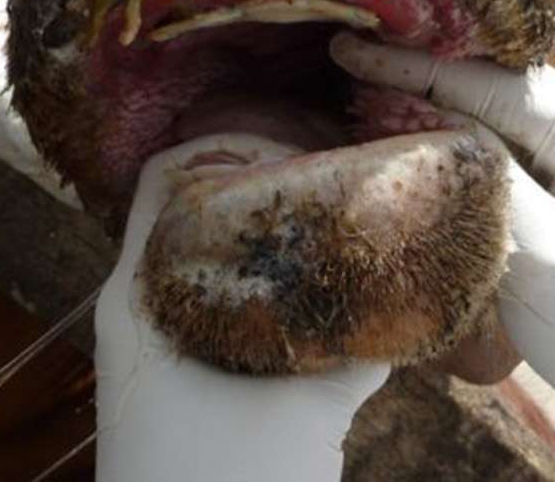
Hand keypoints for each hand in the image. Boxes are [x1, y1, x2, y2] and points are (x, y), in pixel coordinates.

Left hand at [94, 134, 389, 481]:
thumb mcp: (301, 410)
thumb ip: (356, 346)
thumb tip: (416, 287)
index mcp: (141, 292)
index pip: (171, 175)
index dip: (235, 143)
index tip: (304, 144)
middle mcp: (138, 307)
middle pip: (193, 213)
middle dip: (263, 192)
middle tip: (336, 183)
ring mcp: (152, 348)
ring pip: (207, 264)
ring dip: (266, 248)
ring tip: (338, 232)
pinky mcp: (176, 385)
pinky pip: (215, 315)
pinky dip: (264, 301)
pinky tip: (324, 307)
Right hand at [330, 34, 554, 480]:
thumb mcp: (546, 256)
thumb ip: (491, 179)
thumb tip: (426, 118)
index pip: (507, 88)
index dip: (429, 68)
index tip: (359, 51)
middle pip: (497, 88)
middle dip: (423, 74)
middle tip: (348, 59)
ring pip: (488, 113)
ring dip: (428, 102)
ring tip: (358, 88)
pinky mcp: (549, 190)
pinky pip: (489, 147)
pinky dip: (442, 137)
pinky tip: (397, 130)